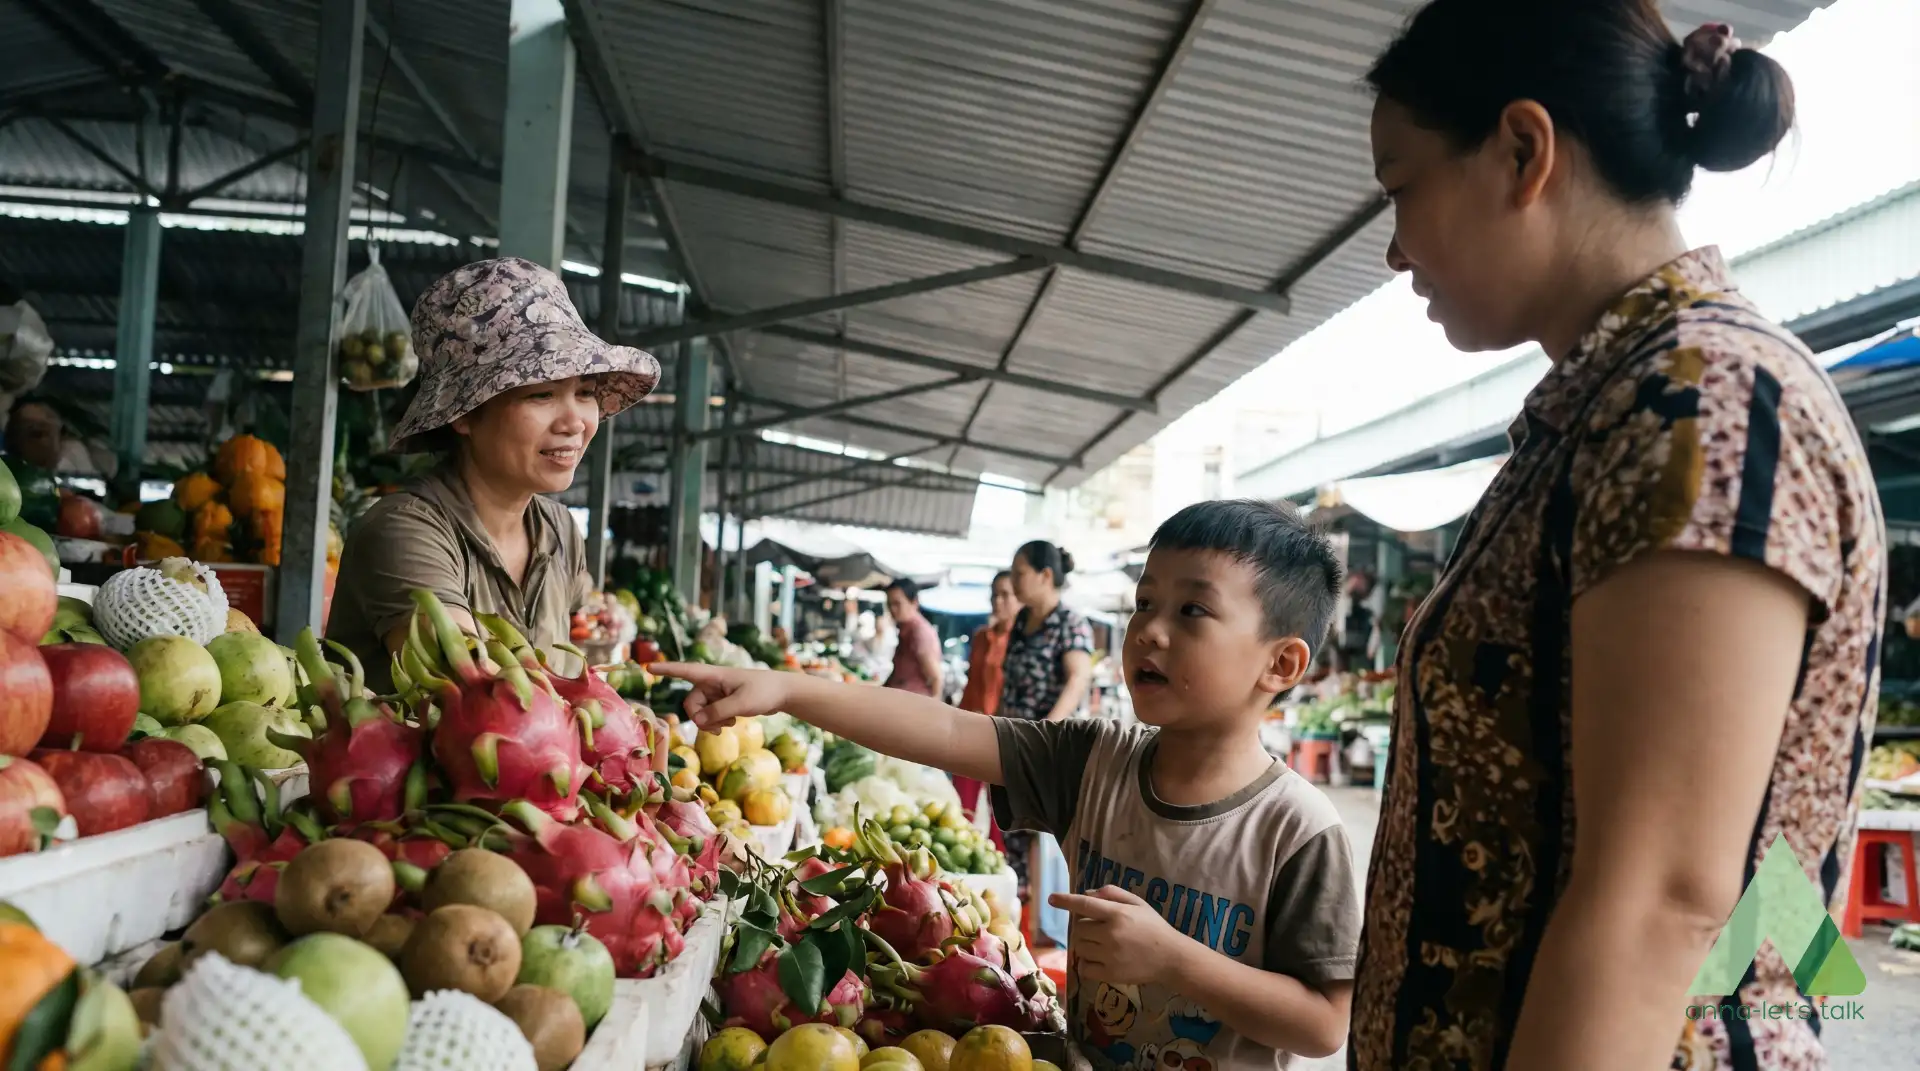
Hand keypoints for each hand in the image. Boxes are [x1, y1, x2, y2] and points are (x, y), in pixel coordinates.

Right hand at [649, 663, 792, 728]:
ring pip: (701, 711)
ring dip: (711, 721)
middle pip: (691, 702)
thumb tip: (698, 720)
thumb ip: (717, 712)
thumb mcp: (741, 704)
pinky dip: (717, 722)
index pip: (686, 671)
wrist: (783, 693)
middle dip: (700, 717)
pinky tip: (730, 723)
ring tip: (729, 723)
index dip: (667, 670)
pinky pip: (710, 715)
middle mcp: (712, 682)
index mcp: (714, 675)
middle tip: (718, 726)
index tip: (648, 668)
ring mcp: (718, 693)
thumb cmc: (764, 692)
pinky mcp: (724, 702)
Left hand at [1048, 886, 1186, 986]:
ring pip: (1079, 947)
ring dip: (1085, 945)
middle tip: (1099, 930)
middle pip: (1079, 928)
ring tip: (1100, 945)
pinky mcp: (1110, 974)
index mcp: (1117, 914)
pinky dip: (1086, 964)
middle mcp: (1111, 934)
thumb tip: (1087, 893)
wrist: (1171, 958)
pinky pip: (1084, 968)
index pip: (1084, 905)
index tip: (1051, 898)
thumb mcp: (1138, 903)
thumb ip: (1113, 894)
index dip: (1066, 901)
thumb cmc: (1154, 927)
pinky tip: (1098, 960)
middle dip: (1084, 928)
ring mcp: (1109, 955)